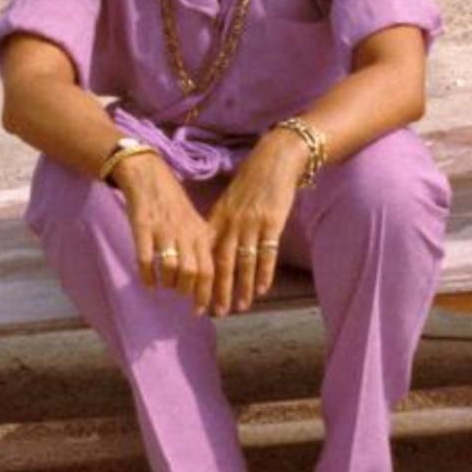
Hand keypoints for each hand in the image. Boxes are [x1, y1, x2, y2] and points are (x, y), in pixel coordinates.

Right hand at [113, 152, 215, 312]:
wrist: (149, 177)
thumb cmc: (173, 204)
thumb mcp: (194, 223)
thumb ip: (200, 247)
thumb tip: (205, 279)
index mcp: (200, 232)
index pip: (210, 268)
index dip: (207, 292)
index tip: (205, 310)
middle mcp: (185, 233)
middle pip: (193, 272)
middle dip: (190, 293)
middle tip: (185, 303)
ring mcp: (164, 231)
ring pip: (172, 268)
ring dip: (169, 283)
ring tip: (166, 286)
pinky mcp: (142, 228)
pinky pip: (146, 259)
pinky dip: (148, 275)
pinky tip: (148, 282)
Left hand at [206, 131, 304, 315]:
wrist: (276, 159)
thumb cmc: (253, 181)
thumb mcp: (230, 201)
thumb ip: (220, 225)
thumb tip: (209, 250)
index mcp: (218, 218)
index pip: (206, 255)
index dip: (201, 279)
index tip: (195, 300)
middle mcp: (232, 223)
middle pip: (222, 263)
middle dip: (217, 290)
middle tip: (213, 312)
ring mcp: (252, 223)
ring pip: (244, 262)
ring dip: (241, 287)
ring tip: (239, 307)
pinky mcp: (273, 222)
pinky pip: (267, 252)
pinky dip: (264, 273)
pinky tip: (261, 290)